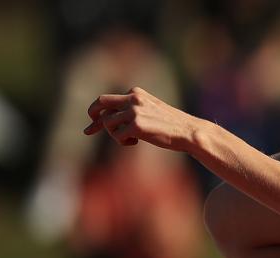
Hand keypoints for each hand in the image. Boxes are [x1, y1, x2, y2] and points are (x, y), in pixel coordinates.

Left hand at [84, 87, 200, 150]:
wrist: (189, 132)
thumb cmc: (172, 126)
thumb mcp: (152, 111)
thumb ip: (133, 111)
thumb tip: (111, 121)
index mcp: (136, 92)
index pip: (109, 99)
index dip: (98, 111)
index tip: (91, 121)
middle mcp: (133, 98)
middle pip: (101, 103)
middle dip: (93, 116)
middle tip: (90, 129)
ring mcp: (134, 111)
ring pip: (108, 123)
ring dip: (115, 135)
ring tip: (131, 139)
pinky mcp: (136, 125)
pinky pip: (117, 135)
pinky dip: (123, 141)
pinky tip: (135, 142)